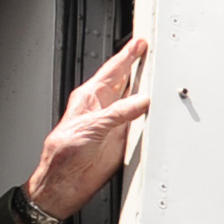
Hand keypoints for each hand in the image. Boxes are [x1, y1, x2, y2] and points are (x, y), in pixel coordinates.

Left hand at [24, 36, 151, 222]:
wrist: (65, 182)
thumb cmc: (64, 153)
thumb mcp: (92, 127)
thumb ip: (118, 113)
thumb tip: (142, 101)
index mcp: (90, 97)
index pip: (113, 70)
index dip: (127, 55)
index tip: (139, 42)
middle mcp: (103, 108)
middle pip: (125, 80)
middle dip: (137, 65)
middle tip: (150, 50)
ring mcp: (113, 123)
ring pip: (134, 100)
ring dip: (145, 90)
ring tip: (158, 75)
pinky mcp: (121, 140)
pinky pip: (140, 122)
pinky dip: (150, 115)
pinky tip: (158, 110)